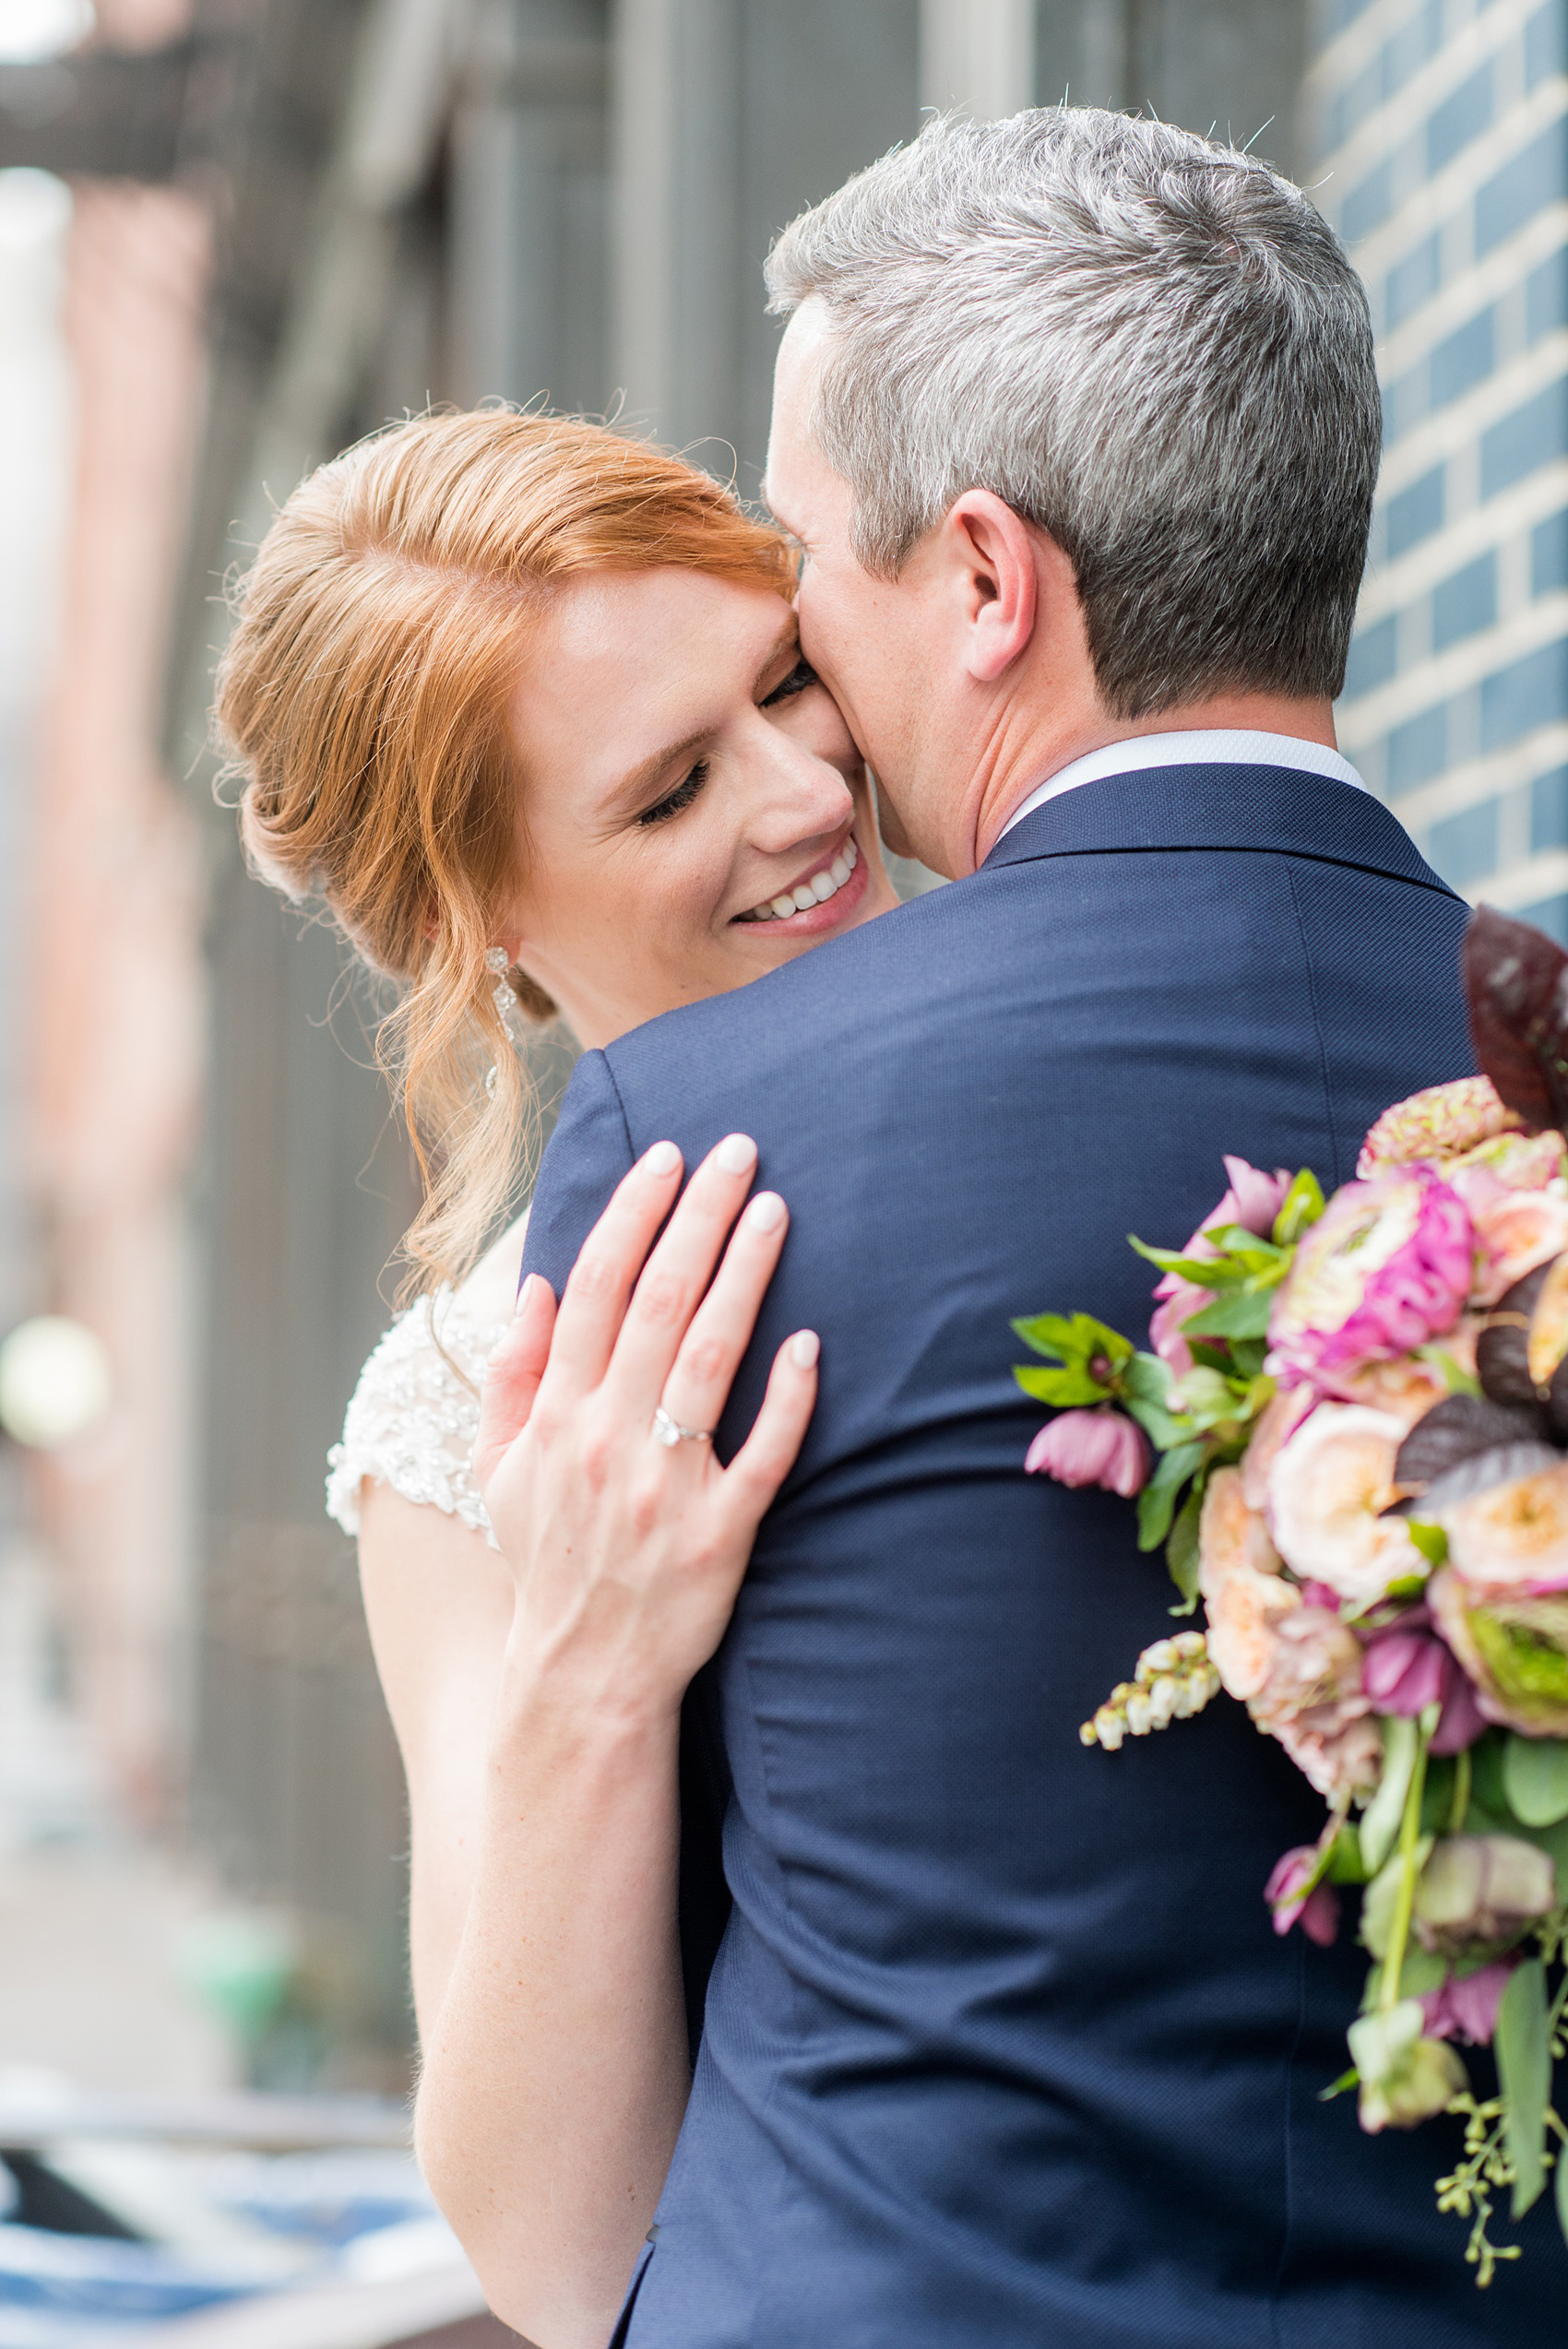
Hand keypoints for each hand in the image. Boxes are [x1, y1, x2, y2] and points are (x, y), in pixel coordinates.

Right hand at [473, 1134, 818, 1728]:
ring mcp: (666, 1486)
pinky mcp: (721, 1534)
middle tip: (739, 1150)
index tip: (666, 1156)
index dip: (631, 1215)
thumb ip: (511, 1374)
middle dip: (698, 1217)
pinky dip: (785, 1398)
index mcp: (554, 1417)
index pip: (592, 1289)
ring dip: (744, 1275)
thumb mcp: (499, 1470)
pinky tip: (808, 1341)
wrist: (580, 1675)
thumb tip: (535, 1283)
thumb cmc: (548, 1558)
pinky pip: (762, 1455)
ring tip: (775, 1209)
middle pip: (656, 1303)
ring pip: (710, 1359)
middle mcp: (606, 1440)